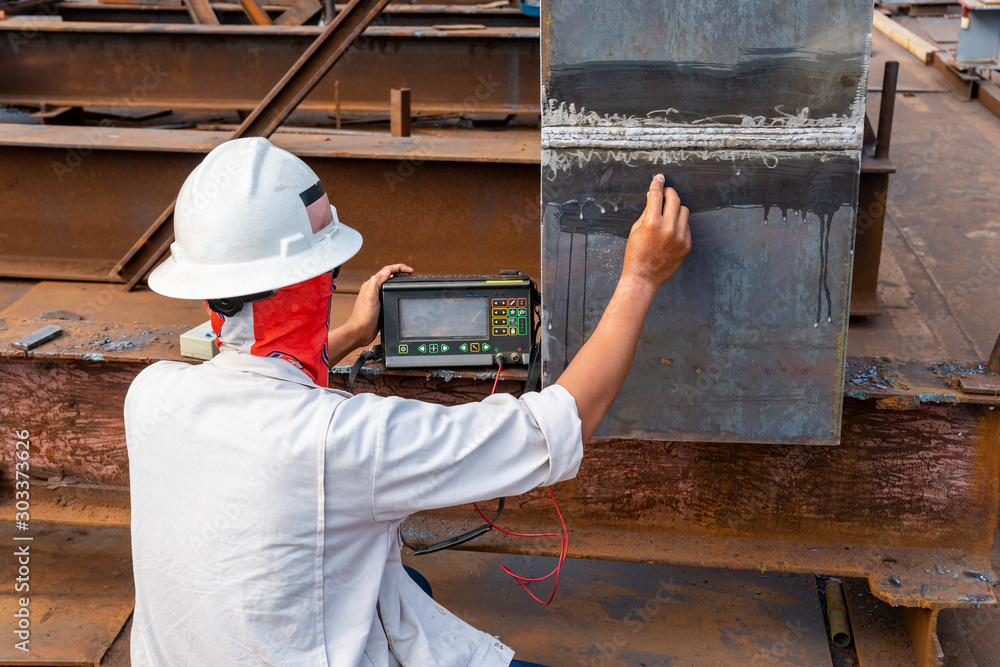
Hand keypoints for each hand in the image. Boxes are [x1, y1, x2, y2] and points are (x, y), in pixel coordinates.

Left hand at [345, 263, 412, 347]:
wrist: (360, 332)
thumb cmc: (363, 316)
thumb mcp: (370, 296)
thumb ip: (377, 282)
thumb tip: (387, 271)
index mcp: (371, 285)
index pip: (386, 270)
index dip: (399, 268)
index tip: (409, 270)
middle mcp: (373, 290)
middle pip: (389, 276)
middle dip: (400, 272)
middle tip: (410, 274)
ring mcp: (377, 298)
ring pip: (389, 285)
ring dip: (398, 282)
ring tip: (407, 282)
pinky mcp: (380, 306)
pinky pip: (389, 295)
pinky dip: (396, 292)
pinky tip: (399, 295)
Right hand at [621, 174, 690, 289]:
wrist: (643, 277)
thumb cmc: (635, 254)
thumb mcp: (635, 230)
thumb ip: (647, 212)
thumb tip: (653, 196)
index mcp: (652, 223)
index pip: (657, 195)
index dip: (657, 184)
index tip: (659, 178)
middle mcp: (668, 228)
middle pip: (675, 199)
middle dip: (669, 193)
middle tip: (665, 193)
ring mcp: (680, 237)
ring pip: (684, 211)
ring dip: (676, 208)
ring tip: (668, 214)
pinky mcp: (687, 245)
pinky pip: (686, 226)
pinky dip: (679, 224)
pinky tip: (670, 231)